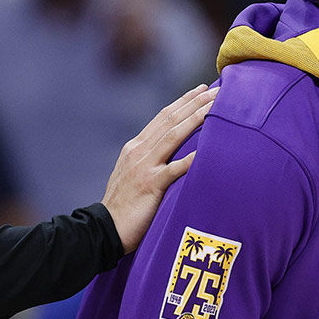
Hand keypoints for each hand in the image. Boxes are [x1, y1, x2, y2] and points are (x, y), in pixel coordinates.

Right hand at [102, 84, 216, 250]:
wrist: (103, 229)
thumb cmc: (122, 206)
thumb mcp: (133, 175)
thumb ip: (149, 161)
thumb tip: (169, 153)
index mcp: (135, 147)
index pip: (162, 117)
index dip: (183, 102)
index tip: (201, 90)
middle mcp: (139, 151)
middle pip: (170, 120)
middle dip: (194, 103)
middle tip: (216, 89)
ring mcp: (144, 167)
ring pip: (173, 136)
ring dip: (195, 118)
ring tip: (214, 107)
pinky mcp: (150, 185)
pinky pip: (174, 169)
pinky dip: (190, 159)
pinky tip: (205, 150)